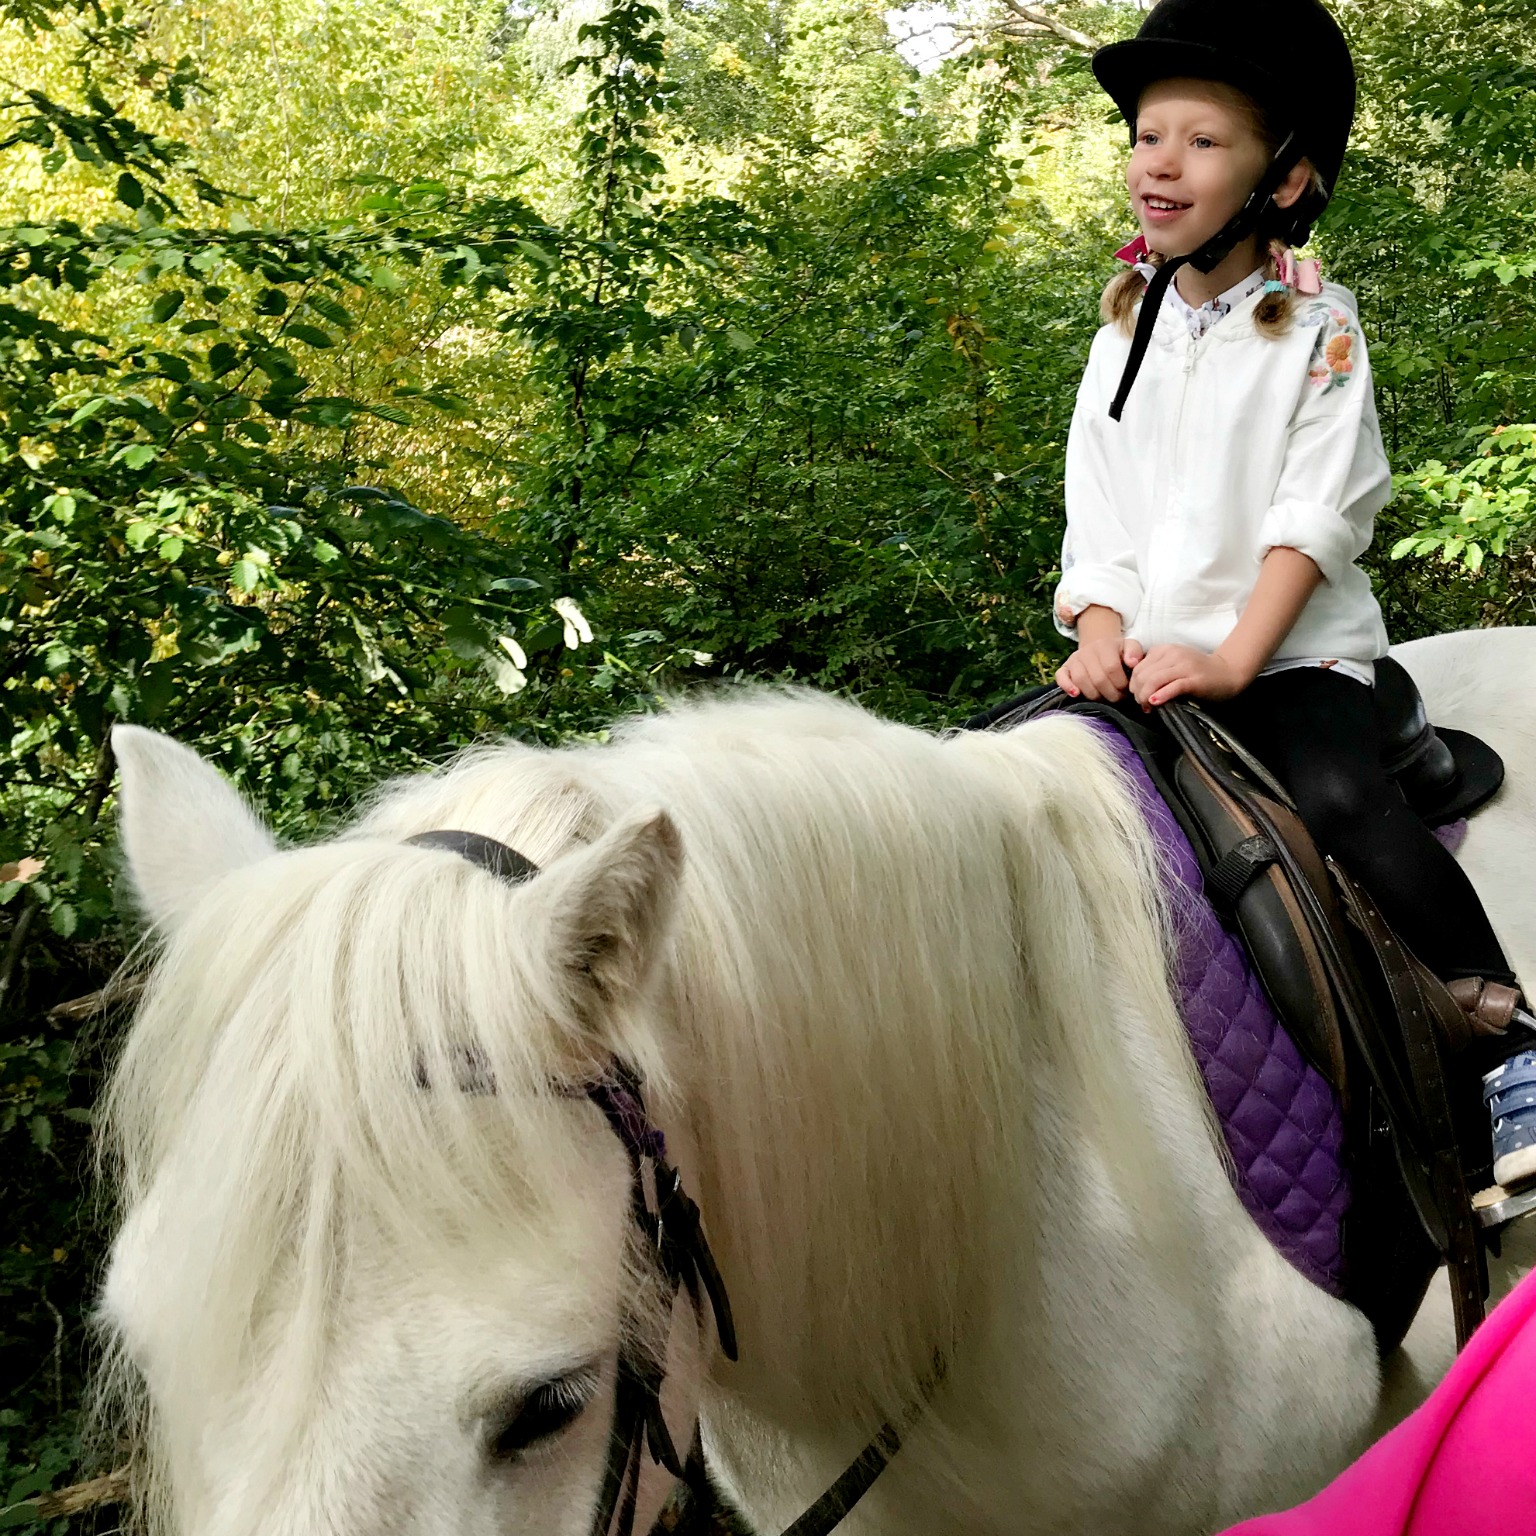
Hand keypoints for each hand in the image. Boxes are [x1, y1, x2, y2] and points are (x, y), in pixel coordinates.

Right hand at [1056, 636, 1145, 702]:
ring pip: (1081, 680)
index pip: (1111, 668)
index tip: (1126, 690)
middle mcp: (1087, 651)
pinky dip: (1067, 686)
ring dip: (1094, 695)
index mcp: (1105, 645)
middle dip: (1110, 693)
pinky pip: (1061, 677)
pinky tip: (1076, 694)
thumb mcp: (1130, 647)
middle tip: (1118, 698)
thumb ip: (1135, 652)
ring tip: (1104, 698)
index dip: (1120, 684)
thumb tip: (1132, 663)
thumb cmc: (1117, 652)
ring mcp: (1074, 660)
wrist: (1099, 647)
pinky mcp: (1064, 668)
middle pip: (1097, 678)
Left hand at [1129, 645, 1249, 708]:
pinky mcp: (1195, 679)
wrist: (1228, 672)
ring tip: (1148, 706)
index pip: (1138, 668)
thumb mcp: (1172, 665)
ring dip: (1146, 696)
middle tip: (1142, 705)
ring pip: (1154, 680)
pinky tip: (1155, 702)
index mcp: (1164, 649)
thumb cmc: (1197, 672)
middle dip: (1138, 693)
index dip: (1134, 685)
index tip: (1139, 697)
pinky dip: (1161, 695)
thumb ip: (1155, 671)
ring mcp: (1184, 666)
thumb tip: (1136, 690)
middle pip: (1143, 675)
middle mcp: (1173, 654)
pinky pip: (1173, 686)